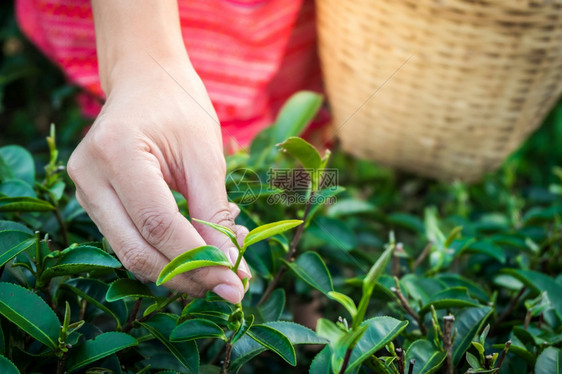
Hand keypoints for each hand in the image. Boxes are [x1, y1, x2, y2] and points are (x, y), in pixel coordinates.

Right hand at [67, 56, 250, 302]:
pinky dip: (168, 253)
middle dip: (189, 276)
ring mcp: (84, 190)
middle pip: (137, 250)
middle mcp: (89, 175)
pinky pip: (130, 240)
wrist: (146, 81)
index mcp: (117, 152)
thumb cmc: (180, 107)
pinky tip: (201, 243)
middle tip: (231, 283)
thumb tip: (232, 268)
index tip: (236, 284)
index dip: (198, 261)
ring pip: (132, 253)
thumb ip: (215, 213)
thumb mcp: (206, 156)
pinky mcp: (94, 200)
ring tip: (223, 258)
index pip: (158, 224)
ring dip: (180, 268)